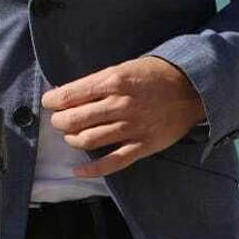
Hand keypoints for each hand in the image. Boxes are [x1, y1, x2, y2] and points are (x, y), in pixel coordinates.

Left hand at [41, 56, 206, 178]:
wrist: (190, 88)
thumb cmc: (152, 74)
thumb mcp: (122, 68)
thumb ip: (97, 83)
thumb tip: (67, 94)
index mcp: (112, 81)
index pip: (70, 95)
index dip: (52, 101)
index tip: (48, 103)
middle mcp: (119, 105)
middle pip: (74, 120)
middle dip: (59, 122)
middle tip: (58, 121)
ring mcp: (131, 127)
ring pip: (88, 140)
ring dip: (72, 139)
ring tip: (70, 136)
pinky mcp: (142, 146)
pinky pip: (112, 162)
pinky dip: (92, 169)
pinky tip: (78, 170)